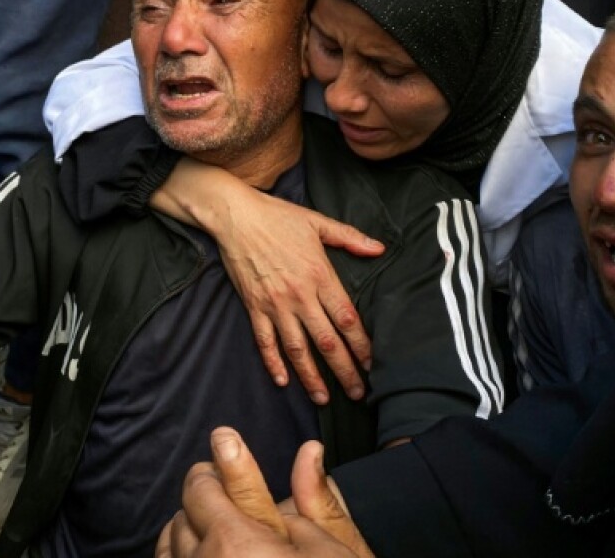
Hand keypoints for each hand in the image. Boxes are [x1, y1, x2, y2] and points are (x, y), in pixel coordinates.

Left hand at [156, 428, 365, 557]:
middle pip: (184, 513)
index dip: (216, 463)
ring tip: (217, 531)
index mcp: (237, 542)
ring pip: (168, 546)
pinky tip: (205, 557)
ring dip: (189, 532)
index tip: (222, 442)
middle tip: (231, 498)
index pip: (203, 486)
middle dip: (207, 500)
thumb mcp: (332, 551)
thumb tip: (309, 451)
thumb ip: (314, 498)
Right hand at [213, 185, 380, 402]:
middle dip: (345, 370)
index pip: (347, 318)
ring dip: (311, 376)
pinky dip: (273, 362)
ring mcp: (275, 304)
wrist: (235, 216)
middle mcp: (300, 295)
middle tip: (358, 393)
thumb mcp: (317, 221)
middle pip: (327, 341)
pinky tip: (282, 381)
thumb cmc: (278, 216)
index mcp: (320, 275)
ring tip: (324, 398)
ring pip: (297, 348)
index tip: (373, 364)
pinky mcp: (253, 306)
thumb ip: (350, 237)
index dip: (361, 344)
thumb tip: (379, 248)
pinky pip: (265, 341)